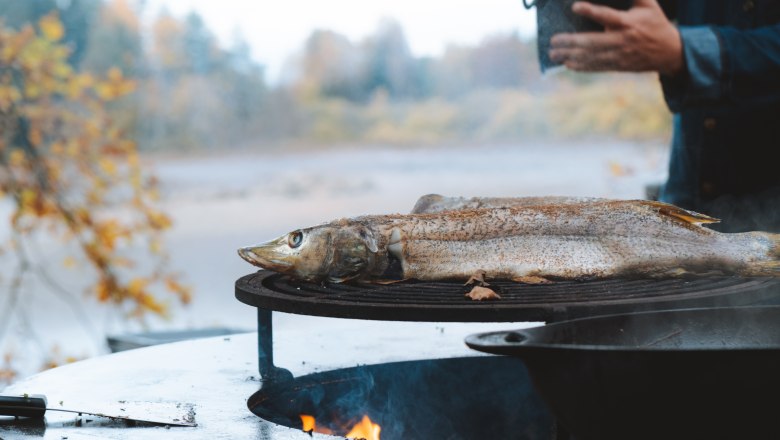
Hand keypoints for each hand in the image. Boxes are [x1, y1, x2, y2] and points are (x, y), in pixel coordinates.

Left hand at [549, 0, 683, 75]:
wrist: (670, 53)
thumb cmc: (656, 24)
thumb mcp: (649, 5)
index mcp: (628, 23)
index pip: (606, 16)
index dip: (591, 11)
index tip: (575, 7)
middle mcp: (621, 40)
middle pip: (592, 42)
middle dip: (571, 42)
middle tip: (553, 40)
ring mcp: (619, 55)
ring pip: (591, 56)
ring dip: (571, 56)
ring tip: (553, 54)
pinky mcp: (618, 66)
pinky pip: (597, 67)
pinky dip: (582, 66)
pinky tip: (568, 64)